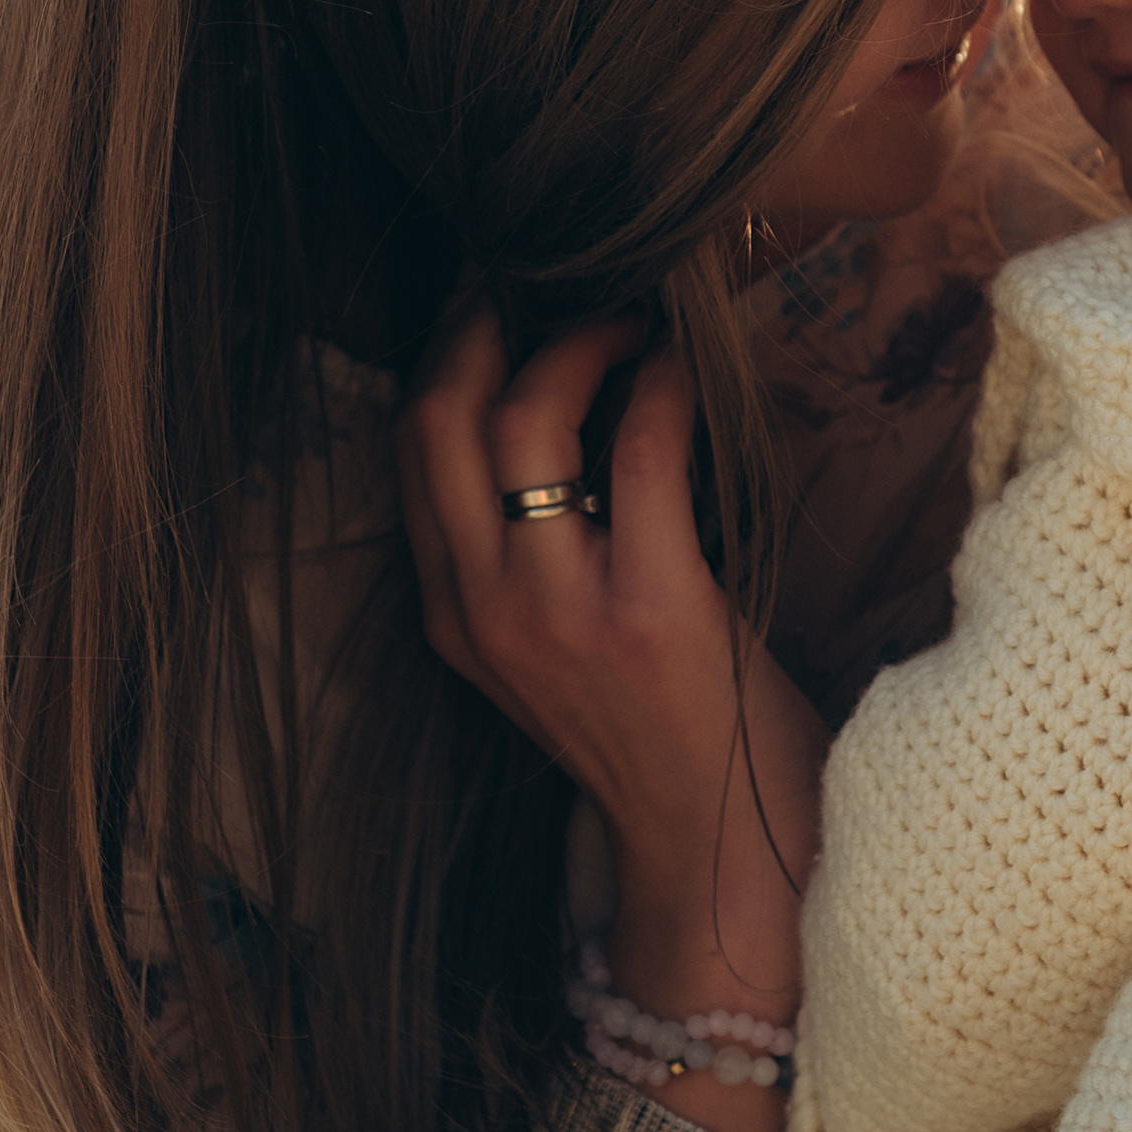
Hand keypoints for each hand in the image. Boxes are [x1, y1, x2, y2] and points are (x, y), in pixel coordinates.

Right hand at [396, 311, 821, 1131]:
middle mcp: (483, 609)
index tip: (495, 296)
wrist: (721, 858)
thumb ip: (544, 552)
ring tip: (630, 318)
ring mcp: (558, 611)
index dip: (449, 352)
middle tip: (547, 273)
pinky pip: (644, 451)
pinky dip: (663, 388)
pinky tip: (686, 373)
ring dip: (582, 342)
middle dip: (488, 321)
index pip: (410, 450)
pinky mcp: (648, 609)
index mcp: (452, 616)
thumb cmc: (667, 738)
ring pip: (525, 421)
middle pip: (439, 416)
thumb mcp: (563, 647)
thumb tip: (579, 416)